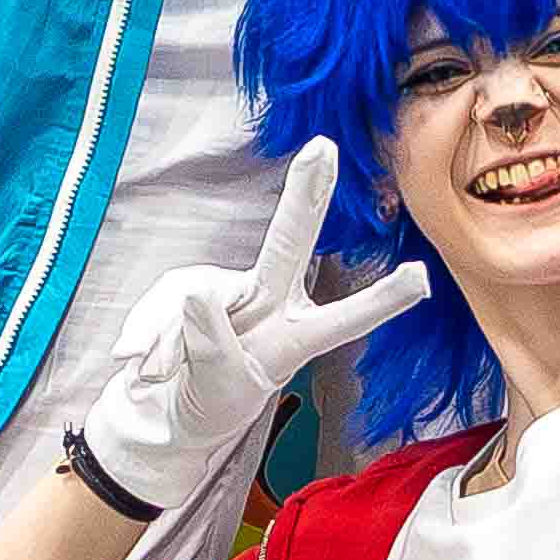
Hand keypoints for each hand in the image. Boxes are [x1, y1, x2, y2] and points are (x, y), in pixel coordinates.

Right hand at [69, 140, 426, 517]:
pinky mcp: (184, 287)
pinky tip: (139, 362)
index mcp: (295, 336)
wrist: (163, 411)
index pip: (345, 319)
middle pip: (288, 244)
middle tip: (323, 149)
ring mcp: (225, 289)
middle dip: (304, 197)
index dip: (382, 300)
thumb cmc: (210, 400)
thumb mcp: (220, 389)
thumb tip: (198, 293)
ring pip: (199, 296)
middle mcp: (267, 300)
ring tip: (159, 373)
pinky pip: (163, 304)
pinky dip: (146, 337)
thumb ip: (212, 346)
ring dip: (170, 340)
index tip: (421, 277)